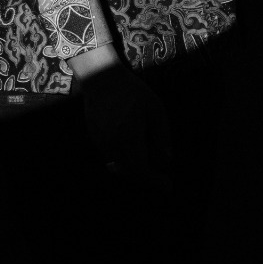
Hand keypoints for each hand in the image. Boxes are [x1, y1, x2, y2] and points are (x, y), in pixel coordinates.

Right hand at [71, 52, 173, 191]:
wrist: (102, 78)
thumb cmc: (132, 91)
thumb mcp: (155, 109)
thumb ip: (161, 136)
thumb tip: (167, 160)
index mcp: (129, 139)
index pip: (141, 171)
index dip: (155, 182)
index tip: (168, 186)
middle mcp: (112, 145)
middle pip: (129, 173)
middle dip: (146, 178)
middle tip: (160, 177)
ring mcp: (100, 142)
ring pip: (117, 168)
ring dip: (133, 171)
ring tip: (148, 165)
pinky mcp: (94, 138)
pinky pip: (109, 158)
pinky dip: (122, 161)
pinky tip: (132, 152)